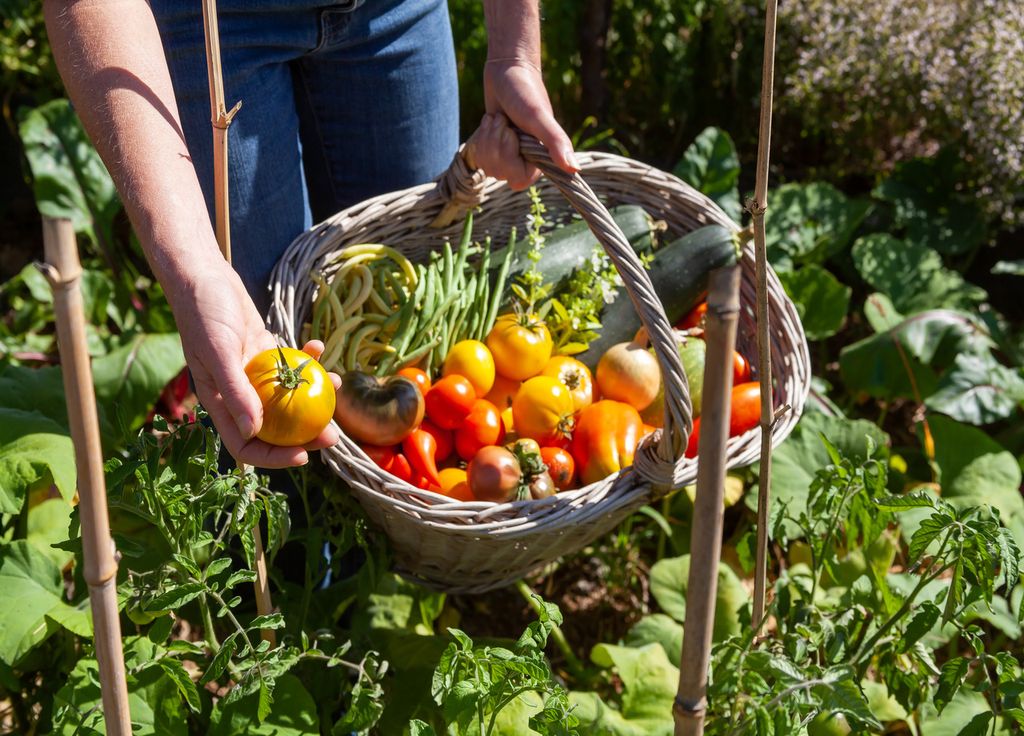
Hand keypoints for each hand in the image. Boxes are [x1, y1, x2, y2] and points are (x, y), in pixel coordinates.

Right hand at [169, 257, 339, 467]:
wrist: (203, 277)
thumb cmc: (204, 313)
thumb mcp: (218, 351)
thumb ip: (235, 391)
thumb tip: (253, 432)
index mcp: (220, 403)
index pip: (246, 445)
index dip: (273, 457)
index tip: (304, 456)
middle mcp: (238, 394)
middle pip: (274, 428)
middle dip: (304, 435)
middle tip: (334, 434)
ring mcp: (254, 375)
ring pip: (288, 397)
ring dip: (314, 395)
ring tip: (337, 384)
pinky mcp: (265, 354)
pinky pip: (291, 366)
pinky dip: (307, 360)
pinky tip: (319, 347)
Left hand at [470, 59, 578, 188]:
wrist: (507, 70)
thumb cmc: (525, 92)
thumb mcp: (539, 118)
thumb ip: (557, 143)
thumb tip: (574, 169)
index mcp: (541, 159)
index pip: (518, 180)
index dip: (508, 160)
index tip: (512, 135)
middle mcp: (527, 161)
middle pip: (499, 173)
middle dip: (495, 144)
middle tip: (505, 122)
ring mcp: (510, 155)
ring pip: (488, 166)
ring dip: (487, 139)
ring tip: (499, 120)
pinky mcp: (495, 148)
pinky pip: (481, 158)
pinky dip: (481, 137)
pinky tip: (491, 122)